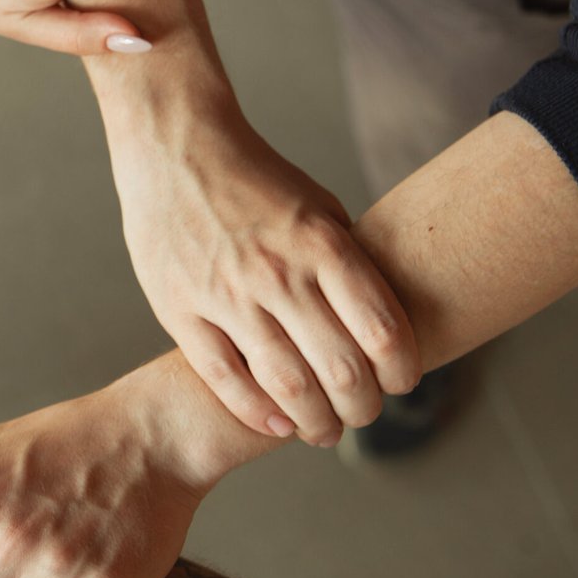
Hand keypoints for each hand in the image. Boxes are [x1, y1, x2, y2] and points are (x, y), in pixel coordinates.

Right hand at [117, 108, 419, 444]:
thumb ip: (348, 262)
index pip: (383, 331)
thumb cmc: (253, 178)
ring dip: (316, 422)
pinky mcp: (180, 309)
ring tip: (324, 430)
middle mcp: (279, 272)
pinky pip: (224, 378)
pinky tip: (277, 422)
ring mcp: (226, 294)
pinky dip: (258, 412)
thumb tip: (380, 320)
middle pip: (342, 370)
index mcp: (322, 244)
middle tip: (364, 415)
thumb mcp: (318, 207)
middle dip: (364, 407)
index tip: (401, 382)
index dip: (402, 371)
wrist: (175, 147)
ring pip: (287, 385)